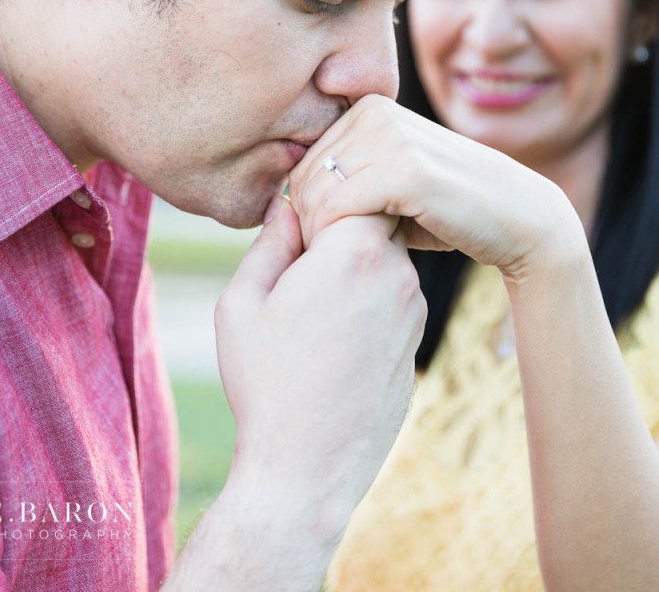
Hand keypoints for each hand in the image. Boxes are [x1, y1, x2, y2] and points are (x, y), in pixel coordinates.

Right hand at [214, 194, 425, 545]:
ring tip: (313, 305)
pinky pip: (394, 297)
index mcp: (353, 253)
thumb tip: (287, 208)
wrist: (306, 471)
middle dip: (342, 227)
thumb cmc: (265, 384)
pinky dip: (369, 299)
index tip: (296, 222)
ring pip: (387, 259)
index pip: (356, 188)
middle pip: (376, 219)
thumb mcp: (242, 304)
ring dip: (356, 265)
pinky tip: (334, 335)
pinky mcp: (417, 342)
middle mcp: (396, 275)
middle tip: (301, 258)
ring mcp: (413, 311)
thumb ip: (269, 244)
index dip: (324, 197)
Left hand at [289, 94, 585, 281]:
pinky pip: (338, 208)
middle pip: (302, 178)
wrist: (515, 217)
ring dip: (322, 236)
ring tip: (350, 258)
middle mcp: (374, 112)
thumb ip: (344, 181)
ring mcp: (390, 136)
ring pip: (315, 194)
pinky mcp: (404, 169)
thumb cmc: (446, 211)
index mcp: (367, 107)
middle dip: (311, 225)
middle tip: (335, 258)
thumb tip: (282, 203)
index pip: (302, 163)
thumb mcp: (387, 185)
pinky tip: (362, 256)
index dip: (305, 209)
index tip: (325, 242)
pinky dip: (338, 238)